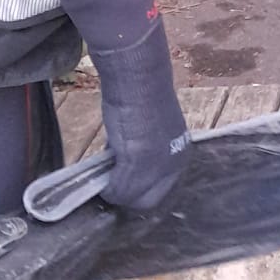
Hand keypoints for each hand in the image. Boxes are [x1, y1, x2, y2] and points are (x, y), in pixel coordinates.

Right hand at [94, 22, 190, 211]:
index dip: (138, 189)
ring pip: (131, 197)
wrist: (137, 79)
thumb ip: (138, 150)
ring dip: (116, 191)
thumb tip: (119, 167)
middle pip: (147, 200)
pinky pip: (119, 190)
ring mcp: (157, 167)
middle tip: (109, 184)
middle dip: (126, 194)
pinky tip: (100, 178)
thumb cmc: (138, 96)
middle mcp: (174, 164)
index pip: (160, 189)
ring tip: (105, 177)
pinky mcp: (138, 165)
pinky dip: (108, 188)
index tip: (121, 182)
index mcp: (180, 154)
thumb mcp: (144, 129)